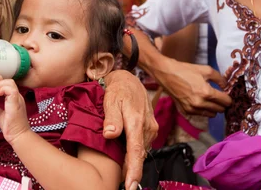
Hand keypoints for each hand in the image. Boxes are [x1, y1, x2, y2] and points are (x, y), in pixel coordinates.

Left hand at [0, 79, 30, 144]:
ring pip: (9, 82)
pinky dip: (1, 90)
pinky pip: (10, 89)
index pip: (7, 84)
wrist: (18, 136)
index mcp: (14, 98)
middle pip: (8, 81)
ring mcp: (17, 98)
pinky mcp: (16, 102)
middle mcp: (17, 96)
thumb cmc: (11, 127)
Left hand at [102, 70, 157, 189]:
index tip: (131, 185)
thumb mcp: (111, 99)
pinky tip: (125, 154)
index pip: (136, 151)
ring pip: (140, 151)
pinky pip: (142, 145)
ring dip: (131, 161)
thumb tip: (110, 134)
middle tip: (121, 182)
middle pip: (138, 155)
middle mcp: (147, 127)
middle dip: (131, 170)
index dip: (133, 170)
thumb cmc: (118, 89)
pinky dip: (134, 152)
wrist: (129, 80)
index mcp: (136, 122)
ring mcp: (150, 129)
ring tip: (121, 172)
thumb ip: (111, 117)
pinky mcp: (150, 129)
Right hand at [153, 57, 231, 116]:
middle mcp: (200, 104)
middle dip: (222, 103)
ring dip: (214, 108)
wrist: (166, 74)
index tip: (226, 94)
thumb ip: (219, 78)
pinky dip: (204, 109)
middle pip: (220, 110)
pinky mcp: (186, 111)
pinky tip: (200, 101)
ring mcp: (192, 109)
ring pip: (212, 115)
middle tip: (219, 96)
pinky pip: (201, 114)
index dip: (228, 97)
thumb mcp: (206, 70)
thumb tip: (226, 87)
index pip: (226, 102)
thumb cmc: (186, 70)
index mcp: (207, 93)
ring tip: (210, 99)